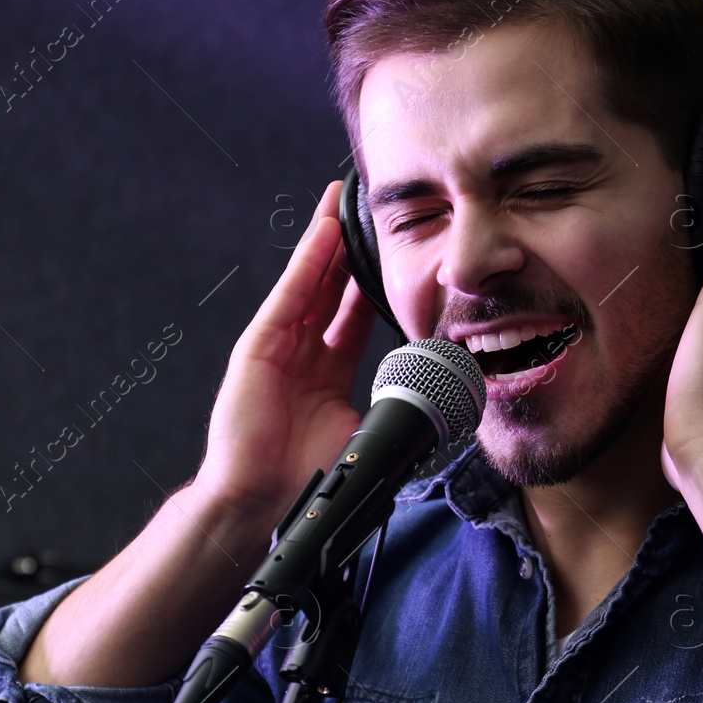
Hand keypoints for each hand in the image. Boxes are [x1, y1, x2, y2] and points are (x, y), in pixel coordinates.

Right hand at [194, 181, 377, 515]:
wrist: (265, 501)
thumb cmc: (309, 476)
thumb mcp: (364, 430)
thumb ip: (393, 404)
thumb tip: (443, 399)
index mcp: (328, 373)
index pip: (355, 316)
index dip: (373, 284)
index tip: (397, 255)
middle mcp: (303, 353)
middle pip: (331, 289)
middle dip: (349, 250)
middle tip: (368, 210)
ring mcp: (279, 347)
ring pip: (311, 282)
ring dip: (327, 241)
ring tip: (342, 201)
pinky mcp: (259, 346)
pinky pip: (291, 295)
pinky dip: (308, 262)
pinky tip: (324, 233)